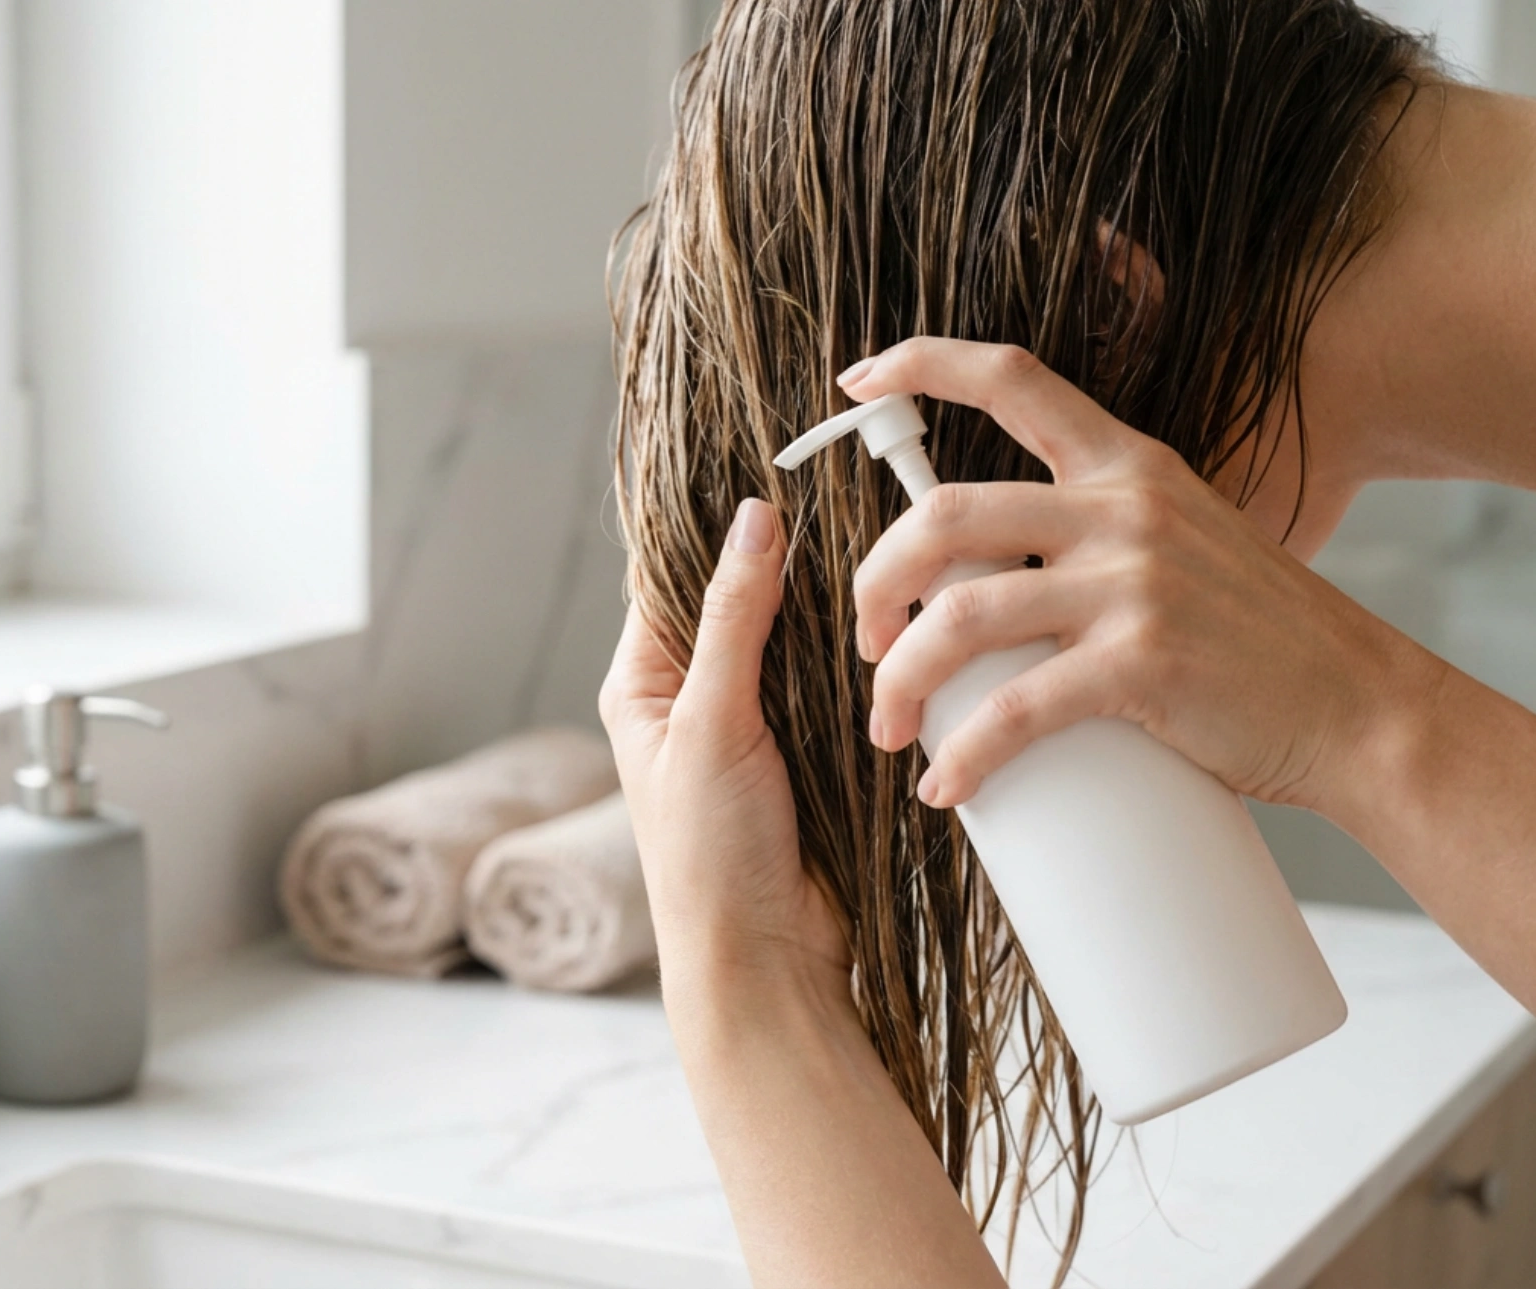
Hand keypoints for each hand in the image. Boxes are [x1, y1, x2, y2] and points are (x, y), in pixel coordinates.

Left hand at [600, 499, 851, 998]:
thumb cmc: (710, 857)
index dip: (717, 529)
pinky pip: (833, 685)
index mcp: (644, 684)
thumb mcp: (712, 725)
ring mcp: (754, 723)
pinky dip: (857, 662)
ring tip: (876, 563)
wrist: (767, 961)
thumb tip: (753, 520)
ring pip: (795, 640)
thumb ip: (735, 622)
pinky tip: (890, 630)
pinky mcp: (809, 751)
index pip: (673, 576)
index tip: (772, 473)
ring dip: (830, 616)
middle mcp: (694, 697)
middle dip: (787, 567)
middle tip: (843, 511)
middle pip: (742, 601)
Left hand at [842, 337, 1437, 814]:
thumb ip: (1096, 540)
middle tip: (869, 642)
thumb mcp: (1182, 546)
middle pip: (944, 515)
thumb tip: (987, 580)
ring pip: (963, 616)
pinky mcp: (1145, 663)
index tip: (858, 378)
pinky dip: (967, 755)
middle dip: (876, 580)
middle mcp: (1125, 508)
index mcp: (1129, 465)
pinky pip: (1016, 709)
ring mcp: (1135, 584)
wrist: (1361, 709)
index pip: (1012, 379)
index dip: (923, 364)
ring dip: (902, 678)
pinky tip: (948, 787)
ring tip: (889, 727)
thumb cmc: (1261, 643)